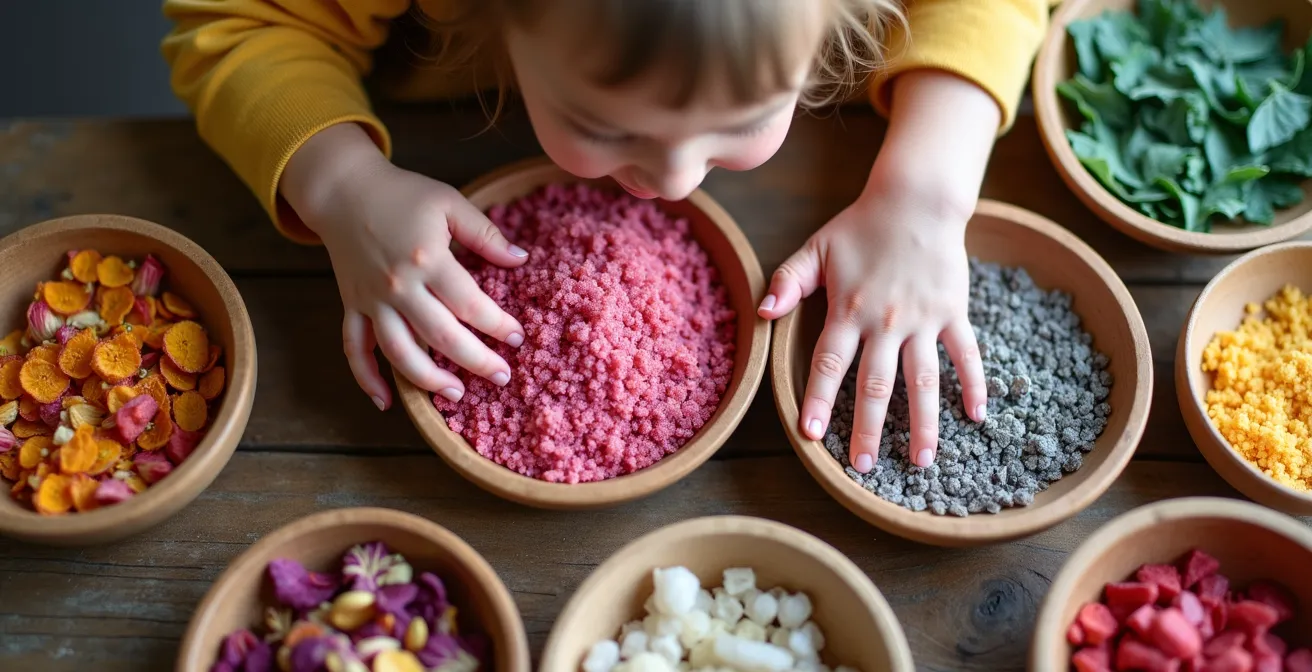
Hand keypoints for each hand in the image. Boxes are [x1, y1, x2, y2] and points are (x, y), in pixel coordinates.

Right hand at [280, 123, 527, 410]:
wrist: (344, 189)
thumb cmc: (403, 194)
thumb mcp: (449, 203)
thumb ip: (486, 234)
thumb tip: (522, 260)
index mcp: (428, 258)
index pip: (470, 304)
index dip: (498, 325)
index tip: (518, 337)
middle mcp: (399, 285)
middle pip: (441, 336)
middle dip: (476, 361)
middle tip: (502, 376)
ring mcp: (372, 300)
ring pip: (399, 351)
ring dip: (427, 379)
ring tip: (456, 394)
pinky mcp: (352, 306)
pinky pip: (354, 349)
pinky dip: (367, 378)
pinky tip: (386, 402)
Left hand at [759, 70, 1002, 471]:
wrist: (916, 199)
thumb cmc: (861, 227)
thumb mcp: (816, 248)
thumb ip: (788, 281)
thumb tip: (762, 312)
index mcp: (848, 310)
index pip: (830, 363)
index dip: (820, 400)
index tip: (813, 435)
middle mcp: (885, 321)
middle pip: (876, 384)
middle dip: (869, 428)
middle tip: (864, 466)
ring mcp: (923, 319)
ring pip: (923, 380)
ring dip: (924, 423)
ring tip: (923, 462)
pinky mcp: (953, 312)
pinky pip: (966, 354)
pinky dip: (974, 385)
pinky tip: (976, 417)